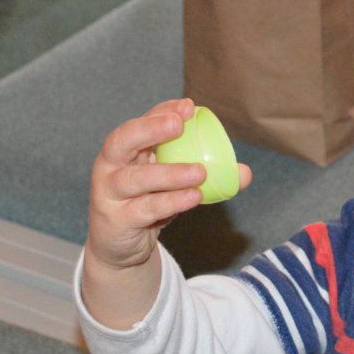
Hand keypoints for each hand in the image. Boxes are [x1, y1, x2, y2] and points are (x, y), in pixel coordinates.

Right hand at [86, 98, 250, 271]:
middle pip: (122, 141)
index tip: (188, 106)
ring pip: (136, 179)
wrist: (120, 247)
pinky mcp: (116, 220)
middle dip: (150, 129)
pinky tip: (192, 198)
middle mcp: (110, 166)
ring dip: (169, 173)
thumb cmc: (148, 204)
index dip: (161, 112)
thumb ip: (205, 175)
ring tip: (200, 172)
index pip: (140, 122)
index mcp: (124, 150)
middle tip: (178, 124)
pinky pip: (144, 208)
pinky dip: (170, 202)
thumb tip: (245, 173)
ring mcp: (109, 193)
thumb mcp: (175, 185)